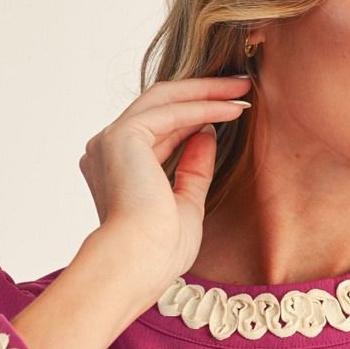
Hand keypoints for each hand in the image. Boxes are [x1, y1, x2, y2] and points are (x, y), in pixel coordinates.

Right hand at [79, 75, 251, 289]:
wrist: (137, 263)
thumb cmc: (158, 251)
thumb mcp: (185, 203)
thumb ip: (193, 169)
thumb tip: (206, 133)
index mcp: (114, 169)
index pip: (158, 130)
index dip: (196, 116)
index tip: (231, 110)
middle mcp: (106, 149)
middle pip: (160, 105)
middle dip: (203, 93)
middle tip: (241, 86)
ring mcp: (110, 140)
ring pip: (164, 99)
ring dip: (207, 92)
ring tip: (243, 88)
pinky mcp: (122, 136)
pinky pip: (171, 111)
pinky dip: (204, 106)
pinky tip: (232, 107)